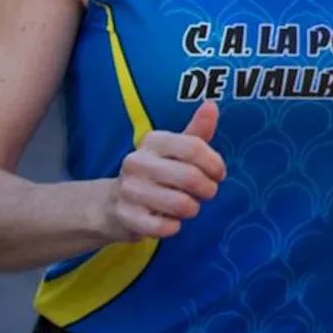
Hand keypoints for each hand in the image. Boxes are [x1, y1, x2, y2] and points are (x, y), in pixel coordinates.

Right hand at [102, 102, 226, 241]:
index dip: (214, 163)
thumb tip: (211, 105)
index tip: (218, 173)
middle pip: (190, 177)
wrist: (114, 203)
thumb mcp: (176, 149)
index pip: (193, 147)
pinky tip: (170, 222)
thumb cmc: (157, 172)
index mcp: (152, 141)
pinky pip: (164, 227)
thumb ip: (197, 131)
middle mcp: (136, 162)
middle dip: (208, 189)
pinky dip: (174, 227)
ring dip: (192, 209)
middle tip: (207, 192)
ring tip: (188, 207)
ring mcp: (128, 190)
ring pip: (179, 204)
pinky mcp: (125, 217)